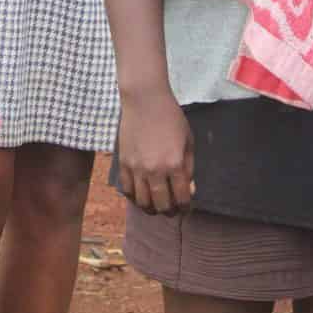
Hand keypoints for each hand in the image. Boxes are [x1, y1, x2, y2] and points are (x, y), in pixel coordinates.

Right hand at [116, 89, 195, 214]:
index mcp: (175, 164)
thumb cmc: (171, 118)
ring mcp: (137, 168)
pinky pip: (127, 190)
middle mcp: (155, 170)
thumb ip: (189, 167)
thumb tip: (189, 189)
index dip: (186, 208)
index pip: (181, 198)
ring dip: (151, 208)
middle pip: (162, 205)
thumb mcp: (188, 141)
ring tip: (156, 206)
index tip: (187, 209)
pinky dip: (134, 198)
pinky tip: (141, 195)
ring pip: (142, 202)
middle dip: (170, 212)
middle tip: (173, 210)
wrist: (145, 101)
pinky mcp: (123, 164)